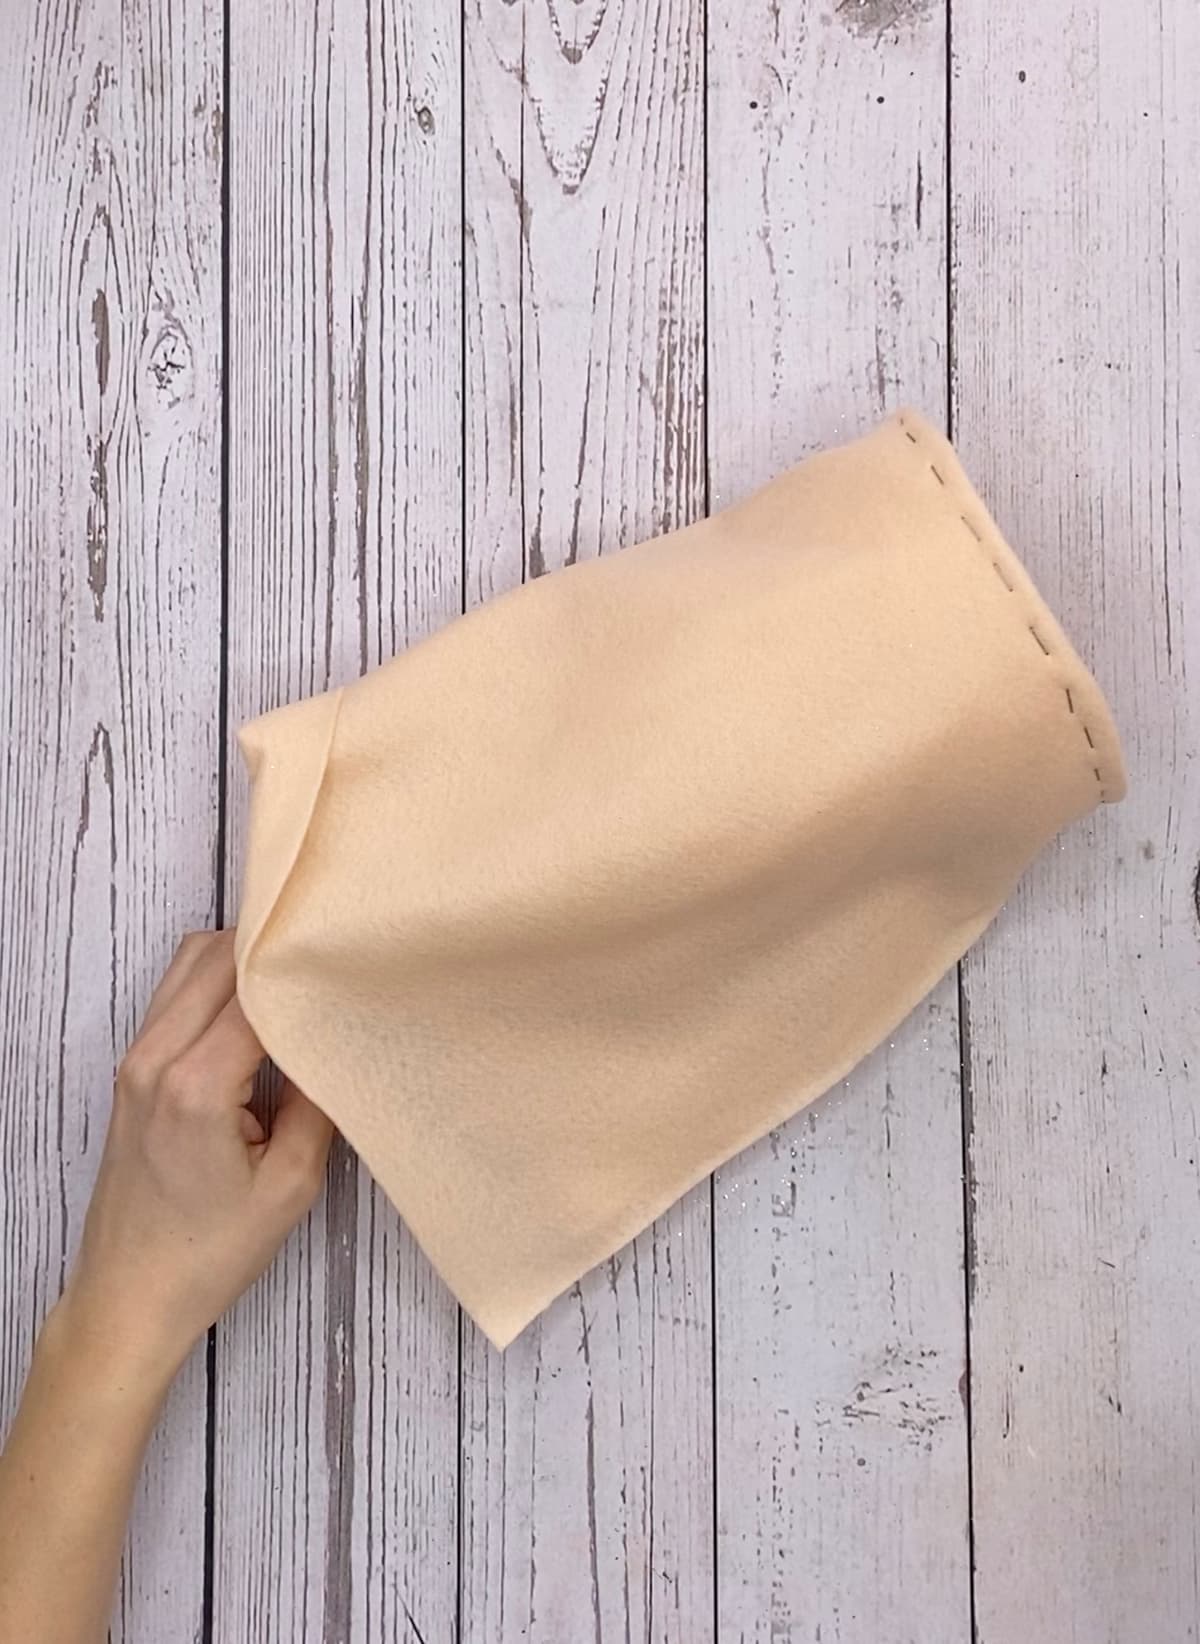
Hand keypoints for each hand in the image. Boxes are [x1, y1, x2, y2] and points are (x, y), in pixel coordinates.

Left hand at [57, 929, 333, 1387]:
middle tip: (330, 963)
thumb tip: (340, 1039)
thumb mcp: (290, 1186)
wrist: (131, 1295)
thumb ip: (319, 1103)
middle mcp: (155, 1059)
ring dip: (243, 960)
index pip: (257, 990)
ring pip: (191, 962)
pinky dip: (216, 981)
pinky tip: (259, 1010)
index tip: (350, 965)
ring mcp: (136, 1059)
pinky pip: (174, 993)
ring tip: (296, 983)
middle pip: (219, 955)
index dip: (307, 969)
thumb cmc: (208, 1254)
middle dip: (275, 950)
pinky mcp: (132, 1069)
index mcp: (196, 1086)